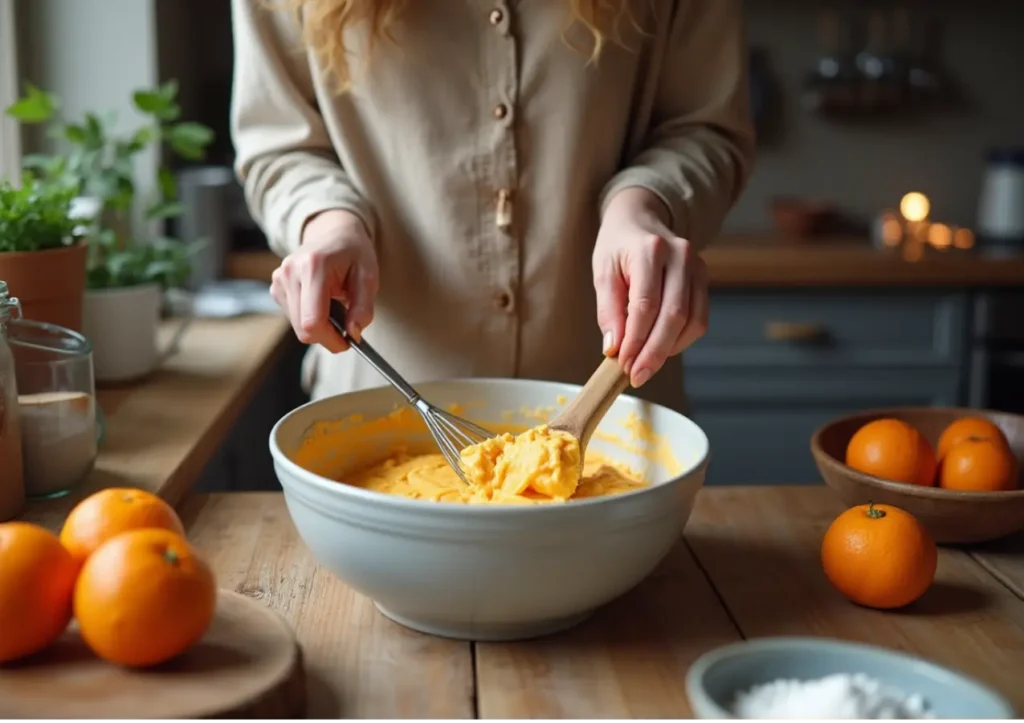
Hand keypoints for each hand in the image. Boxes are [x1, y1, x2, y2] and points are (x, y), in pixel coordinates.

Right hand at [270, 209, 378, 352]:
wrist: (334, 233)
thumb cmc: (353, 253)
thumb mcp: (369, 277)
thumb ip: (363, 307)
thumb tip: (353, 333)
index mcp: (314, 266)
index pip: (313, 320)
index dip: (331, 340)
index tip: (347, 342)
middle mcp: (290, 272)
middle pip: (303, 328)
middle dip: (327, 335)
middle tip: (346, 327)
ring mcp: (279, 279)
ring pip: (297, 326)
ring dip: (319, 326)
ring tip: (334, 306)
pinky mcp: (275, 287)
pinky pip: (292, 318)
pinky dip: (309, 318)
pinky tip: (320, 301)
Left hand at [593, 187, 708, 387]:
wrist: (642, 219)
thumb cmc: (618, 247)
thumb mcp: (602, 272)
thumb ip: (609, 310)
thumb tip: (614, 348)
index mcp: (650, 249)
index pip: (645, 304)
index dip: (635, 339)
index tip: (623, 363)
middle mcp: (681, 256)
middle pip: (673, 315)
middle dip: (654, 352)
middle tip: (636, 375)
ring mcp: (697, 267)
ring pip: (690, 320)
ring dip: (668, 350)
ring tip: (645, 365)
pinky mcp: (704, 280)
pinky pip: (699, 319)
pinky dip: (681, 340)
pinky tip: (661, 349)